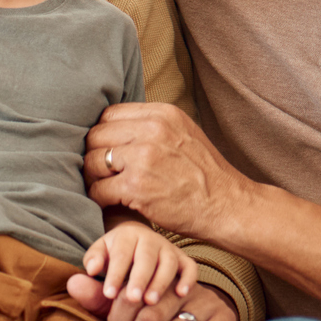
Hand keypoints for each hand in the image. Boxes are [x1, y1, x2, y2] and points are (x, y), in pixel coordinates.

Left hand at [67, 277, 237, 320]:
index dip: (117, 315)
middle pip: (150, 315)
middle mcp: (181, 285)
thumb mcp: (123, 304)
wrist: (198, 318)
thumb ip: (99, 297)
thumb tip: (72, 282)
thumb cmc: (151, 315)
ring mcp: (204, 302)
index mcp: (155, 271)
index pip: (132, 292)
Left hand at [82, 221, 197, 307]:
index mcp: (127, 235)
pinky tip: (181, 294)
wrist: (137, 241)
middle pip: (146, 257)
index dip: (115, 274)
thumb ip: (93, 260)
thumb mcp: (100, 252)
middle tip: (133, 299)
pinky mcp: (183, 258)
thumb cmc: (114, 253)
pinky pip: (190, 266)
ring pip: (169, 262)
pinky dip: (188, 279)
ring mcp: (169, 248)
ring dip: (161, 282)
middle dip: (140, 278)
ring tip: (151, 301)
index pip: (121, 254)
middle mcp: (150, 239)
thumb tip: (90, 269)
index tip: (109, 294)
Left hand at [84, 104, 254, 238]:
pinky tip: (110, 202)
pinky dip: (98, 198)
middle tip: (101, 172)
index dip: (103, 134)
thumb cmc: (205, 175)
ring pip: (91, 162)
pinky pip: (97, 189)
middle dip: (93, 155)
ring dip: (93, 177)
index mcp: (162, 114)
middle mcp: (151, 131)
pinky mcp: (135, 187)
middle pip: (95, 136)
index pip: (109, 115)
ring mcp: (142, 158)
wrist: (229, 205)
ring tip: (106, 187)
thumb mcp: (184, 133)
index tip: (105, 149)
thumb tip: (116, 127)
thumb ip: (152, 126)